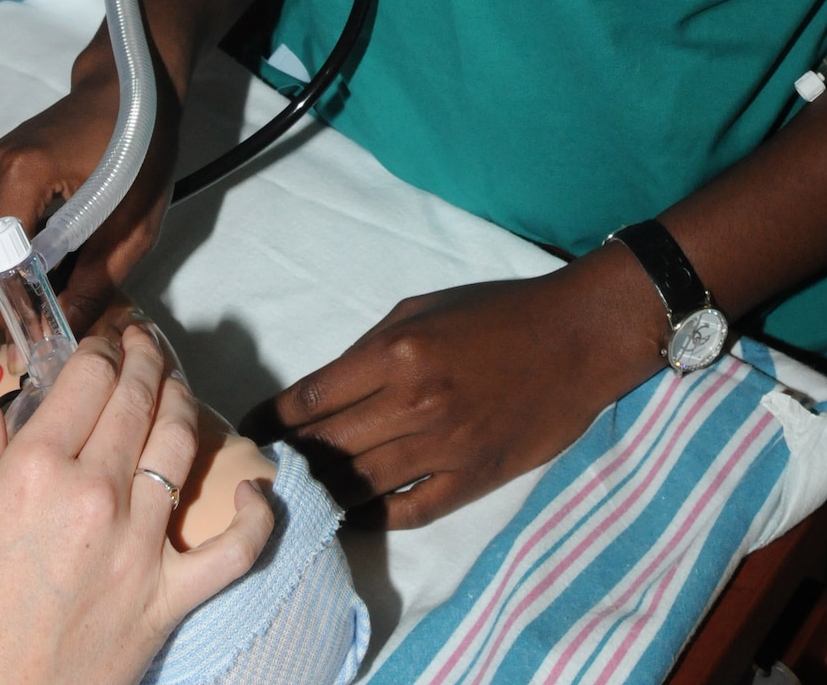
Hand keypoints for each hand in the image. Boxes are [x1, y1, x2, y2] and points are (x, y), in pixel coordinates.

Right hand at [0, 33, 178, 338]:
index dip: (13, 316)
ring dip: (1, 288)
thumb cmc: (141, 149)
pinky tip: (41, 271)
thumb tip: (61, 341)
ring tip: (48, 300)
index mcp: (21, 177)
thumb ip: (95, 285)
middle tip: (45, 328)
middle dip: (2, 310)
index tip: (46, 338)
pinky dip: (2, 263)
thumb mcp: (134, 225)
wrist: (129, 88)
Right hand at [0, 325, 272, 684]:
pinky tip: (259, 486)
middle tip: (144, 342)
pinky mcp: (170, 596)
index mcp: (33, 474)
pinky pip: (234, 549)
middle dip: (145, 358)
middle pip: (138, 400)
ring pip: (182, 446)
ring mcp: (141, 547)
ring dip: (184, 402)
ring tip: (176, 384)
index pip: (87, 380)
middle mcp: (96, 497)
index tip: (101, 342)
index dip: (100, 349)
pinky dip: (257, 516)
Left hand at [243, 253, 663, 526]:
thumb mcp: (424, 306)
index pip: (311, 397)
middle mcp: (411, 403)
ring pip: (359, 485)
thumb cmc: (498, 310)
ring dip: (320, 491)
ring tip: (295, 495)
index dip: (272, 419)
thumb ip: (372, 346)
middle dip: (288, 458)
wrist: (576, 338)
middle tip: (263, 468)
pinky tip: (349, 515)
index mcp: (395, 352)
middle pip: (326, 445)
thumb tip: (331, 386)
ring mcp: (442, 448)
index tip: (250, 430)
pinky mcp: (471, 480)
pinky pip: (406, 512)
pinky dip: (372, 518)